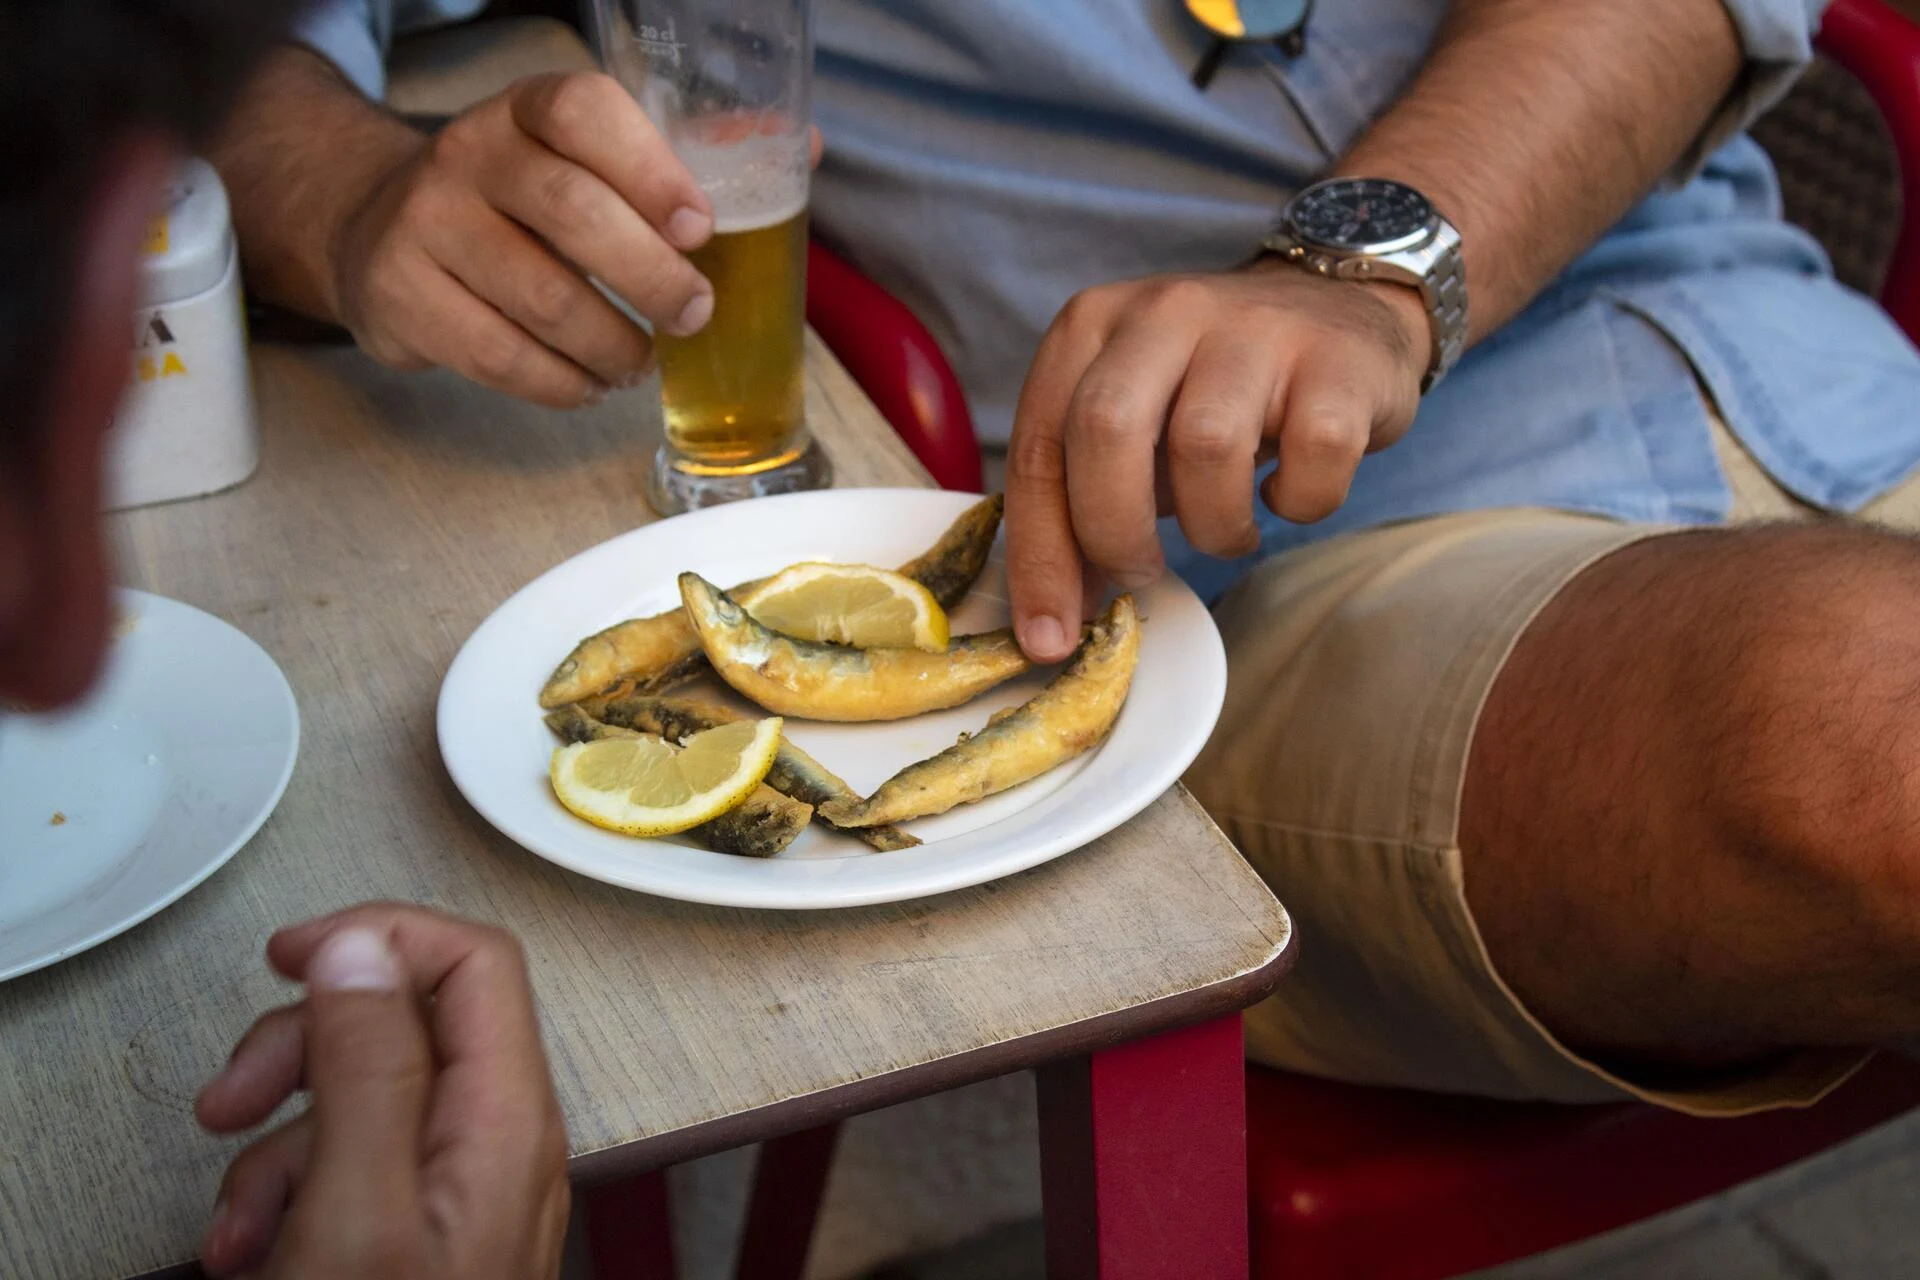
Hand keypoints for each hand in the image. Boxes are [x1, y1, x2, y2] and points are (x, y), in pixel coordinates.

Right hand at [195, 904, 569, 1279]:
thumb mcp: (356, 1210)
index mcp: (506, 1121)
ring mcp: (467, 1191)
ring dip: (278, 1146)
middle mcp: (502, 1145)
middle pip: (407, 1024)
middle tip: (230, 1102)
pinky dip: (293, 1196)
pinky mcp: (427, 1234)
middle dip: (301, 1049)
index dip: (381, 935)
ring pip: (366, 1102)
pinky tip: (257, 1251)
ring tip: (238, 1223)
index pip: (476, 959)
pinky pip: (358, 1172)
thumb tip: (362, 947)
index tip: (291, 955)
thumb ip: (366, 1069)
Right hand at [328, 71, 716, 408]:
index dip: (651, 171)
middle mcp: (467, 155)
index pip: (583, 112)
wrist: (375, 225)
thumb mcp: (565, 164)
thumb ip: (644, 182)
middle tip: (692, 314)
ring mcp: (425, 224)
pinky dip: (561, 384)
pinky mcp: (400, 295)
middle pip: (574, 212)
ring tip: (637, 362)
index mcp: (522, 110)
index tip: (698, 229)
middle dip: (653, 277)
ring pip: (544, 300)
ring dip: (612, 346)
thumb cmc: (508, 204)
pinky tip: (587, 385)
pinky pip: (500, 356)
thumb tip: (757, 200)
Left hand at [1003, 261, 1427, 659]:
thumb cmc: (1210, 389)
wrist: (1334, 309)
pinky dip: (1297, 503)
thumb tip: (1056, 614)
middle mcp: (1164, 312)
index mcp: (1090, 327)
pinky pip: (1309, 458)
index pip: (1039, 449)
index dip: (1038, 555)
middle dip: (1113, 532)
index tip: (1047, 637)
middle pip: (1106, 430)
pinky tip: (1285, 494)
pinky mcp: (1335, 361)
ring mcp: (1253, 330)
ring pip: (1206, 447)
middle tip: (1140, 574)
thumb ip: (1082, 501)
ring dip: (1212, 525)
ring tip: (1226, 530)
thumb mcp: (1131, 425)